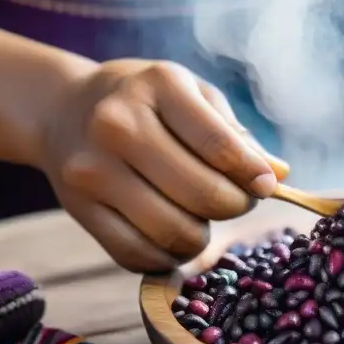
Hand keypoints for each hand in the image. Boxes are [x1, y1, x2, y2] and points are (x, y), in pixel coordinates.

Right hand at [38, 59, 287, 272]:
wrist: (64, 109)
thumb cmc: (148, 102)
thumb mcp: (194, 96)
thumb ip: (236, 135)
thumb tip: (279, 175)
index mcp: (158, 86)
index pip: (220, 145)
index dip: (253, 175)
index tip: (266, 185)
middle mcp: (118, 125)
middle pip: (202, 194)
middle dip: (235, 206)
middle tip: (237, 200)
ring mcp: (93, 169)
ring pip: (173, 233)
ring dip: (203, 236)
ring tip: (202, 217)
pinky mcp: (79, 209)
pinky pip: (138, 255)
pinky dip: (168, 257)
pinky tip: (174, 235)